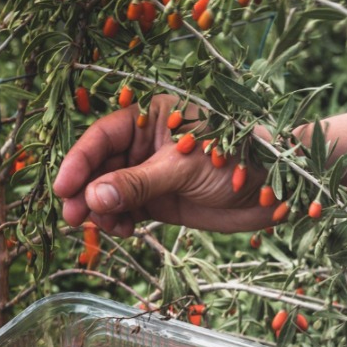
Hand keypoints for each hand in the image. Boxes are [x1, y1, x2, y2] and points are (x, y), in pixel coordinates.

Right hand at [52, 96, 272, 237]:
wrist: (284, 187)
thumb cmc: (241, 159)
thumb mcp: (183, 169)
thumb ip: (136, 184)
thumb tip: (92, 199)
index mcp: (152, 116)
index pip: (102, 136)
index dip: (79, 161)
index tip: (62, 188)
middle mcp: (147, 143)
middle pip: (101, 165)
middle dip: (85, 190)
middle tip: (71, 217)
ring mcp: (152, 172)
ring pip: (110, 191)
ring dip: (100, 210)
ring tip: (101, 227)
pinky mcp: (162, 200)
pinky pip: (128, 210)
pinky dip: (118, 221)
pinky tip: (121, 230)